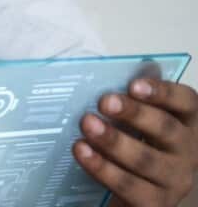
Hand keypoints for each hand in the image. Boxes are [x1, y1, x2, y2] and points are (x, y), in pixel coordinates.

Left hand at [74, 78, 197, 206]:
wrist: (136, 188)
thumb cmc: (136, 142)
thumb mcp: (139, 120)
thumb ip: (130, 101)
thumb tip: (102, 75)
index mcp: (187, 122)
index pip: (185, 102)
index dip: (162, 92)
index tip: (134, 85)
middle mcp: (189, 151)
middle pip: (166, 129)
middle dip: (135, 114)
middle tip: (105, 102)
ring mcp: (174, 179)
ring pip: (145, 159)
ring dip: (114, 141)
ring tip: (87, 124)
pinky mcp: (155, 203)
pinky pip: (128, 185)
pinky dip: (102, 168)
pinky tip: (82, 151)